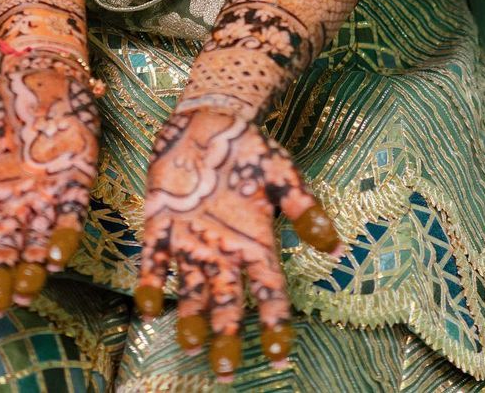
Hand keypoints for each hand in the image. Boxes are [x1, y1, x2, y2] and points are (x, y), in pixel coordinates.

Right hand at [0, 51, 99, 316]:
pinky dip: (63, 238)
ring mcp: (44, 198)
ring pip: (35, 244)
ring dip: (30, 270)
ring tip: (24, 294)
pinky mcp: (75, 185)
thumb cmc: (1, 102)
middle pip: (3, 251)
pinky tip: (57, 258)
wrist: (44, 74)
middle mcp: (12, 205)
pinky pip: (69, 218)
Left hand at [134, 106, 342, 383]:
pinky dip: (150, 284)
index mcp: (256, 243)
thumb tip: (336, 246)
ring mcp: (191, 241)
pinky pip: (154, 261)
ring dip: (190, 319)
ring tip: (190, 345)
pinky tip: (148, 307)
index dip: (275, 324)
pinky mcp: (160, 225)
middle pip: (227, 304)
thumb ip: (304, 210)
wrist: (209, 118)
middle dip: (227, 337)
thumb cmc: (250, 148)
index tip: (278, 355)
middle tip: (225, 372)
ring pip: (190, 291)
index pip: (269, 293)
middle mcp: (223, 251)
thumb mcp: (282, 176)